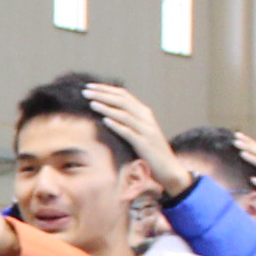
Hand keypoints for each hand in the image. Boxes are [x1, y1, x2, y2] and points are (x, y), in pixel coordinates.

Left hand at [83, 83, 191, 201]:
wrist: (170, 169)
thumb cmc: (151, 152)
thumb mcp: (139, 132)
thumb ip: (127, 122)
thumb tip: (106, 115)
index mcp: (144, 113)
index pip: (123, 95)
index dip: (106, 89)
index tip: (90, 86)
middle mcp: (146, 118)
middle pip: (122, 101)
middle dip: (103, 94)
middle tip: (85, 91)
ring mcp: (146, 130)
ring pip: (125, 114)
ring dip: (107, 107)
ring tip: (91, 102)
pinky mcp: (145, 144)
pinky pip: (129, 132)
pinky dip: (117, 125)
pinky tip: (105, 120)